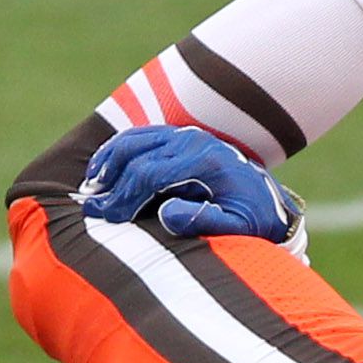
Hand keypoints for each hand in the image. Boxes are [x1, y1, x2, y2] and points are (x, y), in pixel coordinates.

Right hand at [77, 125, 301, 242]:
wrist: (270, 199)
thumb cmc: (254, 219)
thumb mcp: (239, 227)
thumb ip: (206, 221)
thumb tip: (166, 214)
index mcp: (205, 163)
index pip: (149, 174)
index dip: (123, 197)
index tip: (106, 217)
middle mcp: (193, 141)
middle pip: (136, 155)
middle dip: (111, 183)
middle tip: (92, 208)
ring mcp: (186, 135)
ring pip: (134, 140)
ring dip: (108, 162)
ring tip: (92, 188)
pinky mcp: (181, 136)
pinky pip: (141, 136)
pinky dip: (118, 150)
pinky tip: (104, 169)